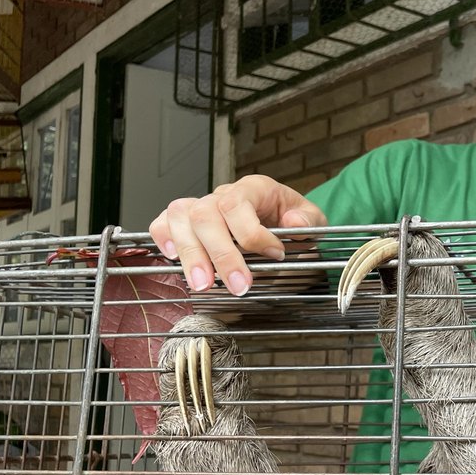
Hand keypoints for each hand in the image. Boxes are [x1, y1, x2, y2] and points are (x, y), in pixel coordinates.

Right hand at [149, 175, 326, 295]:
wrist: (280, 219)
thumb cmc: (291, 219)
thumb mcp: (312, 218)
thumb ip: (309, 220)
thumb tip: (295, 223)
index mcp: (254, 188)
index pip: (238, 204)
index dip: (252, 233)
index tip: (274, 256)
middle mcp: (223, 194)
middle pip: (205, 215)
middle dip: (221, 254)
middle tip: (238, 286)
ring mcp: (201, 206)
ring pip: (181, 218)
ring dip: (191, 254)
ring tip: (203, 285)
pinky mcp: (186, 221)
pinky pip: (163, 221)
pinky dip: (164, 238)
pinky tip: (173, 258)